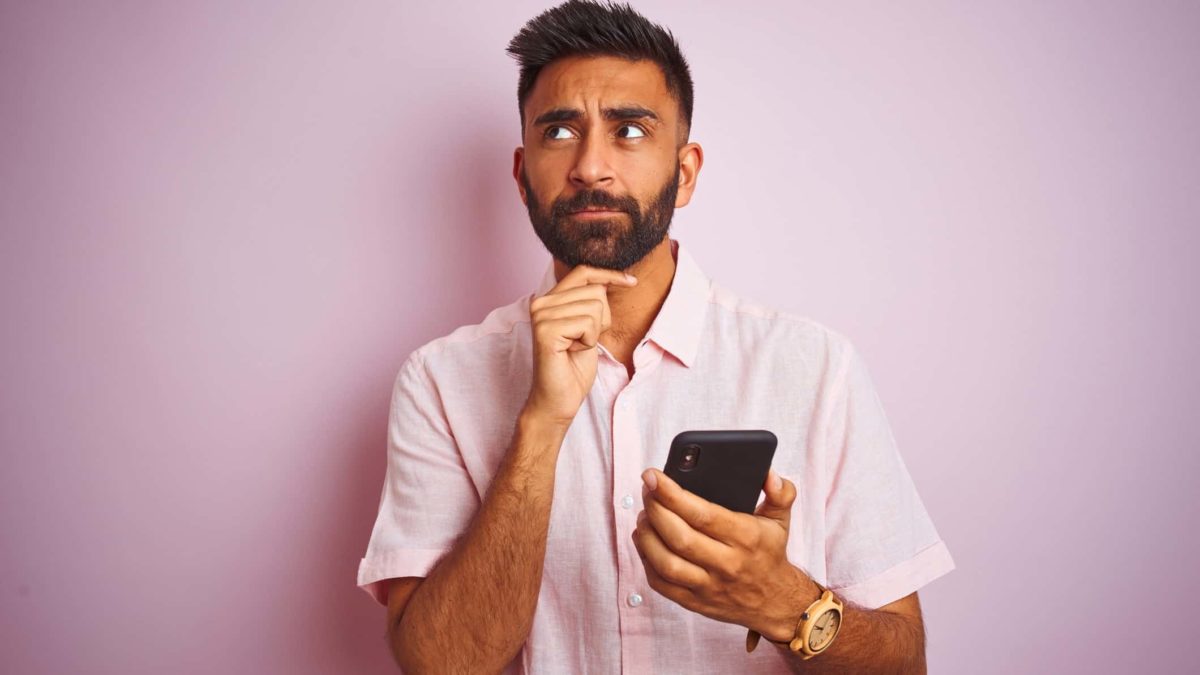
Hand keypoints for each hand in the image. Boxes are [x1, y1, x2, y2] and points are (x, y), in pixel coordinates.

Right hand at [523, 265, 636, 427]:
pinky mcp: (546, 330)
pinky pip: (587, 323)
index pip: (584, 271)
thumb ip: (591, 302)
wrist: (558, 399)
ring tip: (576, 347)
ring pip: (595, 307)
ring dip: (594, 332)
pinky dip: (589, 341)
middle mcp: (541, 302)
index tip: (632, 282)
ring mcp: (541, 315)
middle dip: (601, 319)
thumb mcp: (588, 327)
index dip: (610, 274)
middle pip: (595, 291)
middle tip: (583, 340)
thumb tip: (609, 280)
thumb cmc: (573, 366)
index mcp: (549, 298)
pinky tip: (573, 352)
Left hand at [631, 467, 818, 640]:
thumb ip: (780, 491)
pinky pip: (661, 584)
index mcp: (746, 537)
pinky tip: (644, 540)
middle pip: (679, 536)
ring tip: (644, 515)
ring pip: (665, 563)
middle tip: (647, 490)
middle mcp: (727, 563)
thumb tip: (769, 473)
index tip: (652, 476)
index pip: (701, 514)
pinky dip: (645, 560)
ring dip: (646, 536)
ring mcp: (709, 586)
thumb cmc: (769, 553)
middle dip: (654, 509)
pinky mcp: (695, 602)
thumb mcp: (780, 519)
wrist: (776, 602)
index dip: (671, 493)